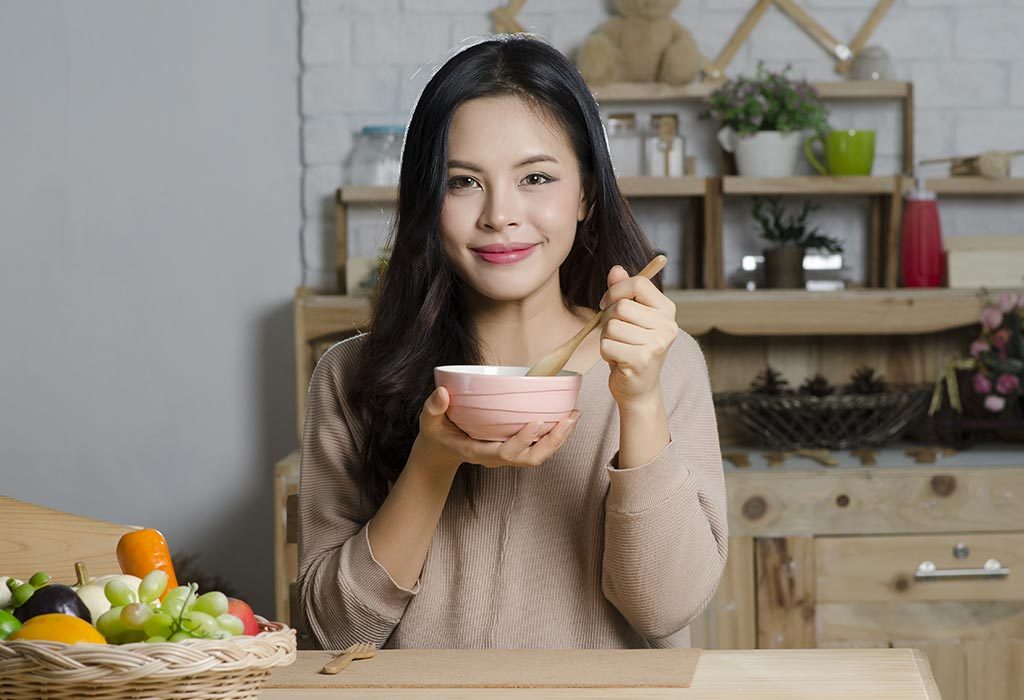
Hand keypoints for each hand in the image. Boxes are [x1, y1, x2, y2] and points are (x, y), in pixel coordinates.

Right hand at [412, 387, 580, 471]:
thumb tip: (443, 393)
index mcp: (477, 452)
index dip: (522, 441)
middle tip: (568, 419)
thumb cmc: (437, 433)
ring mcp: (506, 456)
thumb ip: (434, 408)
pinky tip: (566, 418)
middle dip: (552, 442)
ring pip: (538, 456)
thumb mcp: (429, 421)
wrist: (441, 451)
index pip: (504, 453)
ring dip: (559, 439)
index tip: (537, 422)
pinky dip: (555, 436)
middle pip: (530, 458)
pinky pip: (538, 449)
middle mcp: (496, 458)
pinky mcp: (514, 449)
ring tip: (574, 416)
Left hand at [598, 265, 677, 406]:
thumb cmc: (632, 348)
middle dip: (608, 319)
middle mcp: (667, 326)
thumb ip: (623, 292)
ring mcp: (657, 344)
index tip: (608, 303)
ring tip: (619, 348)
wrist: (639, 388)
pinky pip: (607, 345)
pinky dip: (605, 353)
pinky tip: (618, 360)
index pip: (638, 283)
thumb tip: (616, 269)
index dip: (616, 290)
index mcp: (667, 310)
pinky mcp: (642, 360)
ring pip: (612, 326)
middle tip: (616, 334)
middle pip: (621, 306)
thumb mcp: (630, 318)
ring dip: (606, 338)